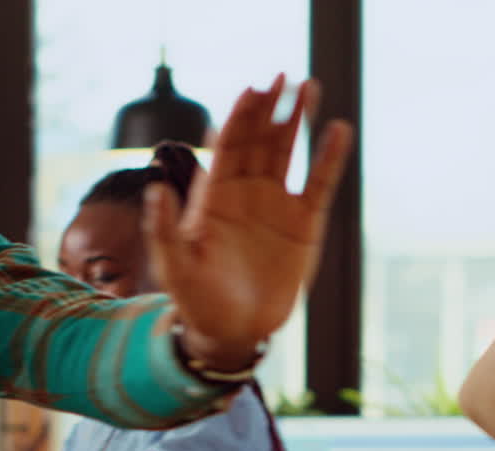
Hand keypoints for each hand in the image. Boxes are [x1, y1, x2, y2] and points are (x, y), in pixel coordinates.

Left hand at [145, 74, 353, 370]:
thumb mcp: (174, 265)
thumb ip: (164, 227)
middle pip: (260, 138)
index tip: (252, 90)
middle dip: (270, 107)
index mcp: (215, 194)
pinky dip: (329, 158)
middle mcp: (247, 191)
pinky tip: (338, 131)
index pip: (229, 144)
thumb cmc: (197, 298)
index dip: (240, 116)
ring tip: (309, 86)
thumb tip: (155, 187)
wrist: (233, 331)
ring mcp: (277, 205)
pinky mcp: (304, 224)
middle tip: (283, 76)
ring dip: (298, 119)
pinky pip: (319, 184)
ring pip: (289, 152)